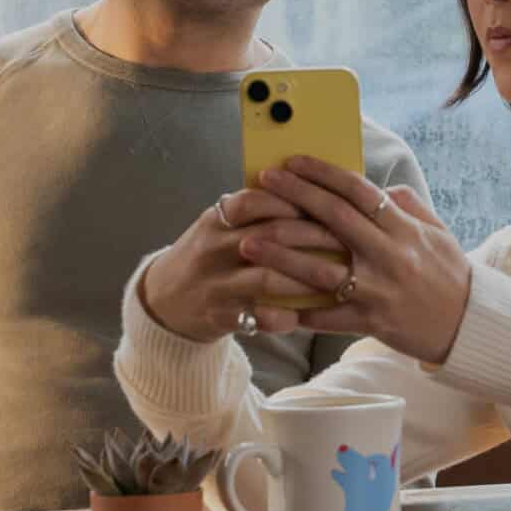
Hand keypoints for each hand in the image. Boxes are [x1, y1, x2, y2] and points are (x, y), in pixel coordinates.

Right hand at [138, 186, 345, 342]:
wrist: (164, 300)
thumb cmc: (208, 256)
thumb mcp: (220, 227)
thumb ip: (254, 214)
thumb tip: (310, 193)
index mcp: (215, 220)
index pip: (253, 200)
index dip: (290, 200)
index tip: (323, 203)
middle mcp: (213, 249)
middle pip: (270, 236)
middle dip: (313, 237)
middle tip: (346, 241)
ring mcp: (215, 284)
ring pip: (267, 278)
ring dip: (306, 277)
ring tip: (336, 278)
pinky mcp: (219, 316)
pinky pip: (257, 317)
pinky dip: (282, 316)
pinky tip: (302, 316)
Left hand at [238, 157, 473, 366]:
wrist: (468, 325)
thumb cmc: (450, 274)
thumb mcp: (436, 231)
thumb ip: (405, 206)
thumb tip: (376, 187)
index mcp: (403, 229)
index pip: (358, 191)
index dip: (322, 173)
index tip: (293, 161)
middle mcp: (389, 256)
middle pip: (334, 220)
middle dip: (295, 197)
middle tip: (264, 183)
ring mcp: (378, 291)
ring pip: (320, 270)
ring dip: (280, 255)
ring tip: (248, 242)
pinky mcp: (370, 322)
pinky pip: (326, 317)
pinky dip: (296, 309)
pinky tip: (266, 300)